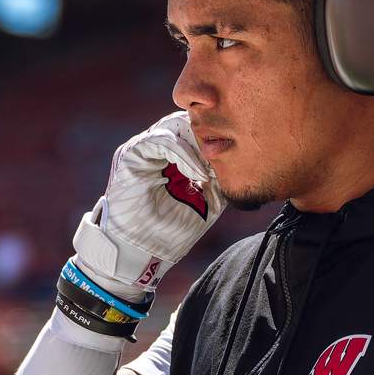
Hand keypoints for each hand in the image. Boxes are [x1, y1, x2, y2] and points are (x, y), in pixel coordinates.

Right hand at [71, 112, 224, 304]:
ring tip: (212, 170)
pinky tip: (198, 174)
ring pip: (176, 126)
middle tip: (228, 156)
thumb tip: (241, 157)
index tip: (238, 156)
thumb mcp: (207, 200)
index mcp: (174, 155)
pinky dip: (184, 154)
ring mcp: (143, 148)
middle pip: (188, 122)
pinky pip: (162, 140)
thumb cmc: (173, 230)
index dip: (218, 139)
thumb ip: (219, 177)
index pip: (198, 131)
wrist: (142, 252)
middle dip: (210, 137)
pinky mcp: (132, 153)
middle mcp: (157, 147)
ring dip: (199, 145)